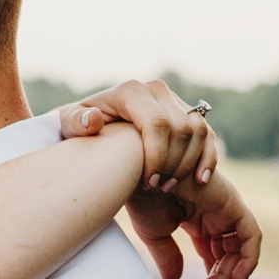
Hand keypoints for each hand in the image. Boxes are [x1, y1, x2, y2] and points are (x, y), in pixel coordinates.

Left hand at [57, 80, 218, 191]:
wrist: (98, 126)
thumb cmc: (81, 129)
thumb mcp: (70, 126)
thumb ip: (75, 123)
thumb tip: (94, 120)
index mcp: (131, 91)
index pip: (157, 123)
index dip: (157, 156)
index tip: (148, 183)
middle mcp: (156, 90)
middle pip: (180, 129)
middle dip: (172, 164)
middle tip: (156, 188)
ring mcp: (175, 101)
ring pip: (197, 131)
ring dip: (187, 164)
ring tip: (167, 186)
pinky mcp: (188, 114)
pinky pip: (208, 135)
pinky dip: (208, 158)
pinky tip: (200, 179)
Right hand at [126, 170, 261, 278]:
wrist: (139, 171)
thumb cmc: (142, 196)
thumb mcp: (155, 235)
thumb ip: (168, 258)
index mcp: (196, 220)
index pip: (214, 256)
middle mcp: (214, 215)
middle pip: (228, 257)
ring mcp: (225, 208)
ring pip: (238, 252)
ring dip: (227, 277)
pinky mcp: (232, 204)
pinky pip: (251, 235)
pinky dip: (249, 258)